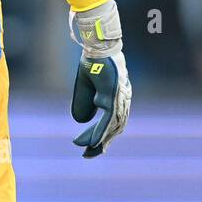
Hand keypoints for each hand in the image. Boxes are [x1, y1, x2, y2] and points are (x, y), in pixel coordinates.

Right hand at [69, 0, 131, 156]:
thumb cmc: (93, 61)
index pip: (109, 122)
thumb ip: (83, 102)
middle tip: (87, 155)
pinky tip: (93, 141)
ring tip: (88, 151)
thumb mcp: (84, 85)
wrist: (97, 46)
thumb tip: (80, 122)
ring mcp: (119, 98)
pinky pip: (109, 118)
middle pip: (113, 128)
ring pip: (113, 126)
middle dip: (99, 143)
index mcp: (115, 98)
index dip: (97, 135)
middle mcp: (121, 100)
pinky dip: (101, 131)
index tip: (83, 145)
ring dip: (99, 141)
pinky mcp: (114, 94)